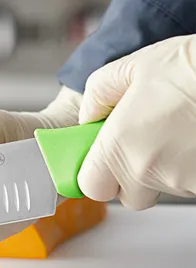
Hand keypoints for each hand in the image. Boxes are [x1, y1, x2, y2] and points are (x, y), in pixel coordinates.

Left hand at [77, 34, 195, 209]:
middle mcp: (147, 170)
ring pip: (158, 190)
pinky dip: (185, 169)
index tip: (98, 162)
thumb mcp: (134, 67)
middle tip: (138, 146)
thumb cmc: (194, 68)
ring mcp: (179, 181)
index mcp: (119, 146)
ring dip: (159, 171)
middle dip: (127, 177)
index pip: (91, 186)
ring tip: (174, 134)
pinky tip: (191, 141)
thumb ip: (98, 93)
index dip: (94, 175)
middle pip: (126, 195)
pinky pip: (184, 185)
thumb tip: (88, 115)